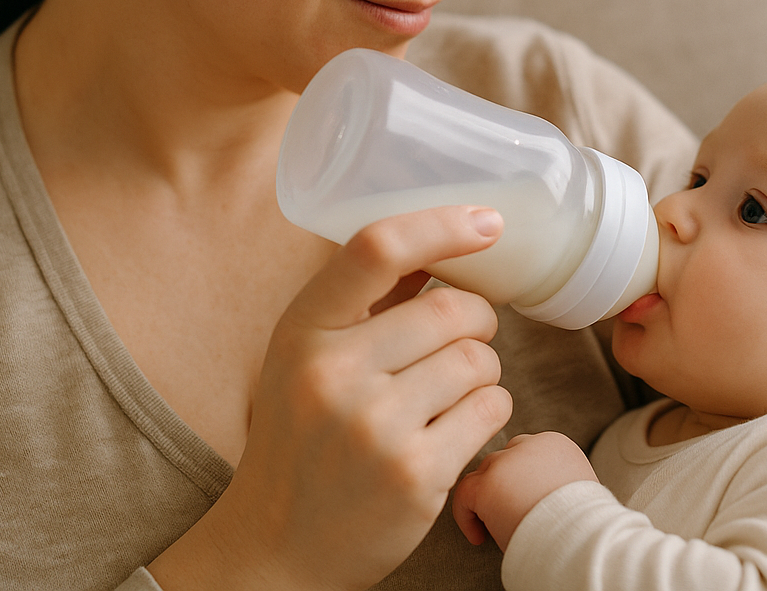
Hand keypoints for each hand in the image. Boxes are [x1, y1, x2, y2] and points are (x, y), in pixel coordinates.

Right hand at [148, 206, 513, 590]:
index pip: (378, 248)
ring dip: (482, 370)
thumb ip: (365, 302)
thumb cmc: (301, 438)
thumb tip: (441, 239)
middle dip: (476, 320)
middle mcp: (334, 373)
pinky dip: (489, 410)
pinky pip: (492, 409)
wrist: (275, 546)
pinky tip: (458, 426)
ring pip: (479, 359)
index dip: (442, 224)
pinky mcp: (416, 475)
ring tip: (452, 393)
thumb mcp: (305, 357)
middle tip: (464, 339)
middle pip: (454, 309)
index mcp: (303, 330)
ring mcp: (376, 427)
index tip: (489, 221)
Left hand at [452, 431, 598, 551]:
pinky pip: (465, 494)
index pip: (526, 452)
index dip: (521, 480)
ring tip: (497, 528)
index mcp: (556, 445)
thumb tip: (540, 496)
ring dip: (488, 500)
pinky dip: (467, 517)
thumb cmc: (584, 527)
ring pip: (484, 474)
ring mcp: (508, 461)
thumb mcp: (578, 491)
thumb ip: (557, 481)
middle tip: (509, 516)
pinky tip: (479, 537)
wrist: (583, 539)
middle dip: (503, 487)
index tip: (524, 505)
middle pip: (504, 460)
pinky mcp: (489, 483)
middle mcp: (531, 445)